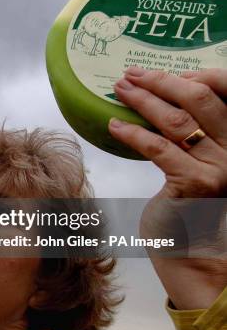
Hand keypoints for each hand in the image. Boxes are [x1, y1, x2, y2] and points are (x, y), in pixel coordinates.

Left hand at [108, 67, 226, 309]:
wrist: (198, 257)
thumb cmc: (194, 211)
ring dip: (143, 100)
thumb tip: (165, 104)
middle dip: (163, 81)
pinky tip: (113, 125)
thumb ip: (197, 138)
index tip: (163, 72)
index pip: (226, 93)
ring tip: (119, 90)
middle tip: (131, 74)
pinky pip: (157, 148)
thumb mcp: (203, 167)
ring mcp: (219, 167)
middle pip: (201, 99)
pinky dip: (132, 133)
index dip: (197, 76)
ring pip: (177, 120)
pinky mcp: (193, 183)